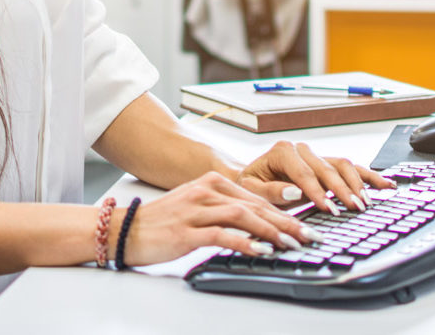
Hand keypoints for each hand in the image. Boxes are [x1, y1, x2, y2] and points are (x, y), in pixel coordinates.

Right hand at [120, 171, 315, 265]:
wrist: (126, 229)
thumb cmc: (162, 222)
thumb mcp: (196, 207)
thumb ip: (223, 211)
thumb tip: (257, 225)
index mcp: (211, 183)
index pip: (255, 197)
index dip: (283, 212)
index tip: (304, 225)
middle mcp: (206, 191)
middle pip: (255, 205)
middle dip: (286, 222)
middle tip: (308, 236)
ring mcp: (196, 210)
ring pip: (243, 217)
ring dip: (271, 231)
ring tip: (291, 243)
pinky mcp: (187, 230)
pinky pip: (222, 235)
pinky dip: (244, 242)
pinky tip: (260, 250)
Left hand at [235, 140, 394, 213]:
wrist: (253, 177)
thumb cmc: (252, 184)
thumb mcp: (253, 189)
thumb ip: (271, 191)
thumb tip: (294, 191)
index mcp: (283, 151)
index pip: (305, 173)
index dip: (318, 192)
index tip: (329, 209)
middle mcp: (302, 150)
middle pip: (328, 169)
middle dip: (342, 190)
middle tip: (353, 208)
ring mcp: (317, 155)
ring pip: (344, 165)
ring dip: (357, 184)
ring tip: (365, 203)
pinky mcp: (328, 164)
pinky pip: (352, 168)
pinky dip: (369, 177)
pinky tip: (385, 186)